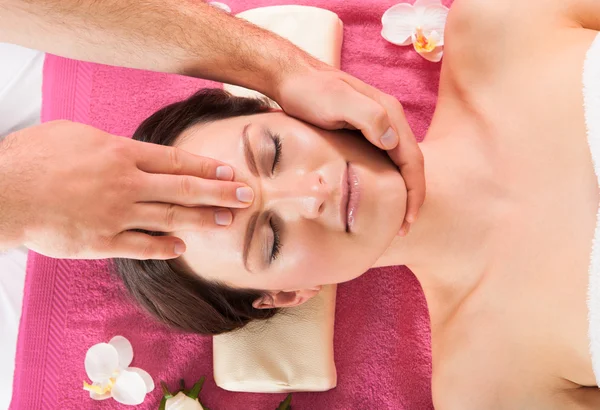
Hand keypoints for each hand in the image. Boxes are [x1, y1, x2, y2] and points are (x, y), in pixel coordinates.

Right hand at [0, 121, 253, 259]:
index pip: (176, 160)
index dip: (207, 166)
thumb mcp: (76, 136)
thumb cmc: (34, 157)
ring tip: (227, 222)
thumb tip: (134, 153)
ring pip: (170, 218)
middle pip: (184, 189)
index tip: (231, 171)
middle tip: (246, 196)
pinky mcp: (102, 242)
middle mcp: (126, 184)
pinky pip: (143, 246)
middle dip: (219, 192)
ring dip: (202, 220)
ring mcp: (116, 215)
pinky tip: (184, 248)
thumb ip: (112, 146)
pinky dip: (165, 247)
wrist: (0, 193)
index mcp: (121, 154)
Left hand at [274, 62, 424, 234]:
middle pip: (411, 163)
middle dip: (412, 196)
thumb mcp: (337, 101)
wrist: (290, 77)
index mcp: (389, 114)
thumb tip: (393, 142)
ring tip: (396, 217)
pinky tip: (380, 194)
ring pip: (399, 162)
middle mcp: (389, 119)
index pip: (413, 159)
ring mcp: (376, 124)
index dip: (414, 192)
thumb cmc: (310, 91)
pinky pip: (384, 158)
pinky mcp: (362, 129)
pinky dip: (388, 180)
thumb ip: (369, 117)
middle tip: (403, 228)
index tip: (408, 220)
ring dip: (402, 190)